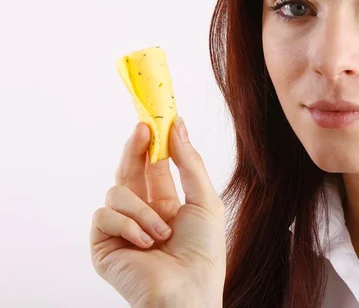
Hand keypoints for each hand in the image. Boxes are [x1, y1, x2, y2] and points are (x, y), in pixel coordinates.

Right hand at [90, 118, 225, 307]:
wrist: (187, 294)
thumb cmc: (203, 253)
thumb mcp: (205, 201)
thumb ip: (190, 163)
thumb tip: (179, 125)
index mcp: (167, 206)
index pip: (155, 168)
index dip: (154, 144)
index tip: (156, 118)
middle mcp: (142, 214)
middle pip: (130, 170)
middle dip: (136, 148)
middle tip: (143, 128)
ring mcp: (122, 229)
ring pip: (117, 191)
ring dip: (141, 210)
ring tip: (161, 234)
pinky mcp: (103, 244)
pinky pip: (105, 215)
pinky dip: (127, 225)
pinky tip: (144, 244)